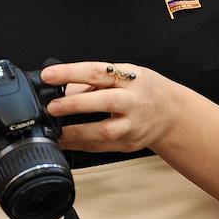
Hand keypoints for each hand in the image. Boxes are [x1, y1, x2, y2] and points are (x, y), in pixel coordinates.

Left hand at [40, 61, 179, 153]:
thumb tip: (59, 87)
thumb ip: (91, 81)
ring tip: (55, 131)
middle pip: (104, 101)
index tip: (48, 75)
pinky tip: (65, 142)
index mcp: (128, 77)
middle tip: (51, 107)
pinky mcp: (129, 143)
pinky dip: (81, 145)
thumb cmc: (140, 90)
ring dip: (77, 132)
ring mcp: (133, 124)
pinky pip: (102, 146)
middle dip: (75, 104)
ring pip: (105, 130)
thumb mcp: (121, 75)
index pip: (96, 71)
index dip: (70, 73)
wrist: (170, 113)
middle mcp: (133, 100)